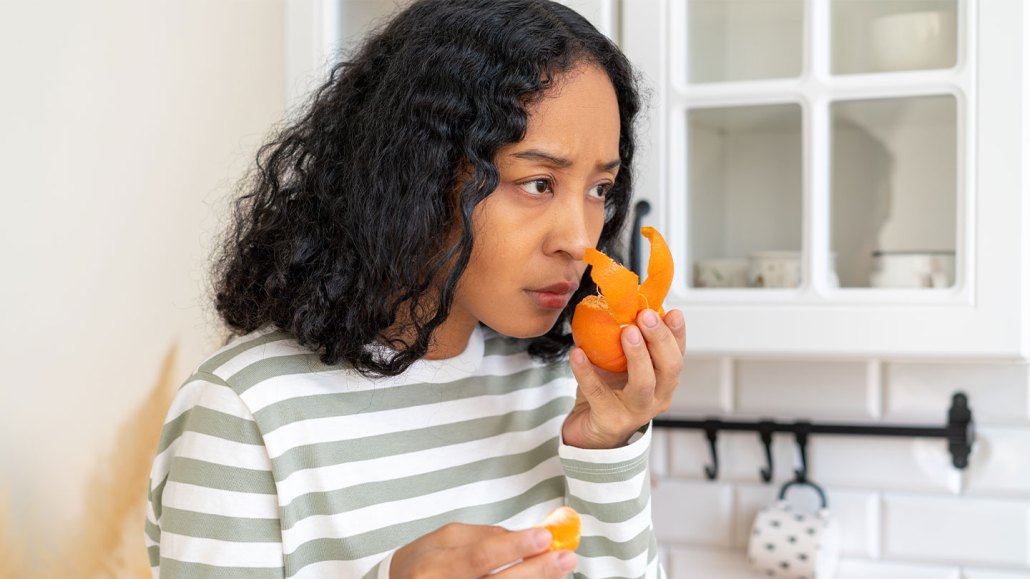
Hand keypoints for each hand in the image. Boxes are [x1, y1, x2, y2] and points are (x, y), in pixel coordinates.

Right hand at [390, 523, 577, 578]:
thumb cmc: (426, 561)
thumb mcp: (447, 539)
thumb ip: (485, 536)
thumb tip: (524, 537)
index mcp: (433, 567)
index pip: (479, 557)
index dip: (514, 547)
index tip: (545, 536)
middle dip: (535, 571)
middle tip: (565, 557)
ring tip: (560, 570)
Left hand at [563, 308, 685, 448]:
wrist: (589, 431)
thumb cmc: (609, 392)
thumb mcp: (621, 363)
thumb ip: (626, 338)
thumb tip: (618, 301)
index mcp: (664, 380)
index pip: (678, 354)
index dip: (677, 333)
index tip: (673, 312)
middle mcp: (657, 397)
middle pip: (669, 368)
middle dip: (659, 339)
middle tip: (646, 315)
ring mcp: (635, 411)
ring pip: (644, 384)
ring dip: (637, 355)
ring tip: (626, 331)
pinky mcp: (610, 420)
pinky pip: (598, 393)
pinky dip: (586, 371)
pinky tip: (577, 353)